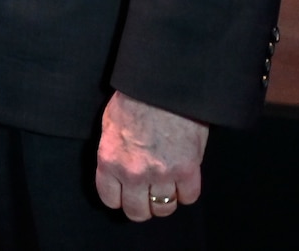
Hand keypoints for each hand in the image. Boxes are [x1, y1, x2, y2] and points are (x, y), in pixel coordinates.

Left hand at [95, 91, 208, 219]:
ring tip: (167, 188)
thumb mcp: (109, 126)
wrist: (161, 87)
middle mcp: (133, 173)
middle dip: (142, 207)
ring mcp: (161, 174)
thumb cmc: (133, 100)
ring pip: (164, 209)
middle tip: (148, 197)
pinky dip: (187, 191)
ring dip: (166, 201)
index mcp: (109, 161)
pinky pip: (189, 197)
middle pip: (137, 212)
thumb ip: (113, 154)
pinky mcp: (187, 170)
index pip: (110, 199)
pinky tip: (184, 179)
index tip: (126, 195)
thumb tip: (117, 172)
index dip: (120, 199)